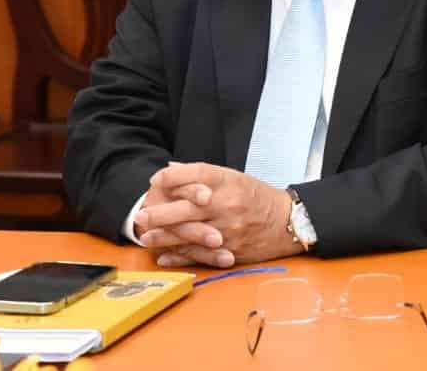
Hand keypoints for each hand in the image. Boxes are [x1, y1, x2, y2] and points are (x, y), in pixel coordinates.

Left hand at [135, 162, 297, 267]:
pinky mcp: (230, 250)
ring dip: (165, 237)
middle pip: (189, 207)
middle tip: (140, 216)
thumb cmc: (256, 197)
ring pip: (191, 234)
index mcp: (228, 182)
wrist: (287, 222)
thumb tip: (169, 169)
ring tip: (146, 238)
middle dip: (161, 213)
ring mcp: (229, 229)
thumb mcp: (233, 178)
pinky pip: (201, 255)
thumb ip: (201, 175)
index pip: (197, 174)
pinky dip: (180, 257)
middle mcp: (227, 204)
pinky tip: (164, 257)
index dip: (174, 177)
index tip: (156, 180)